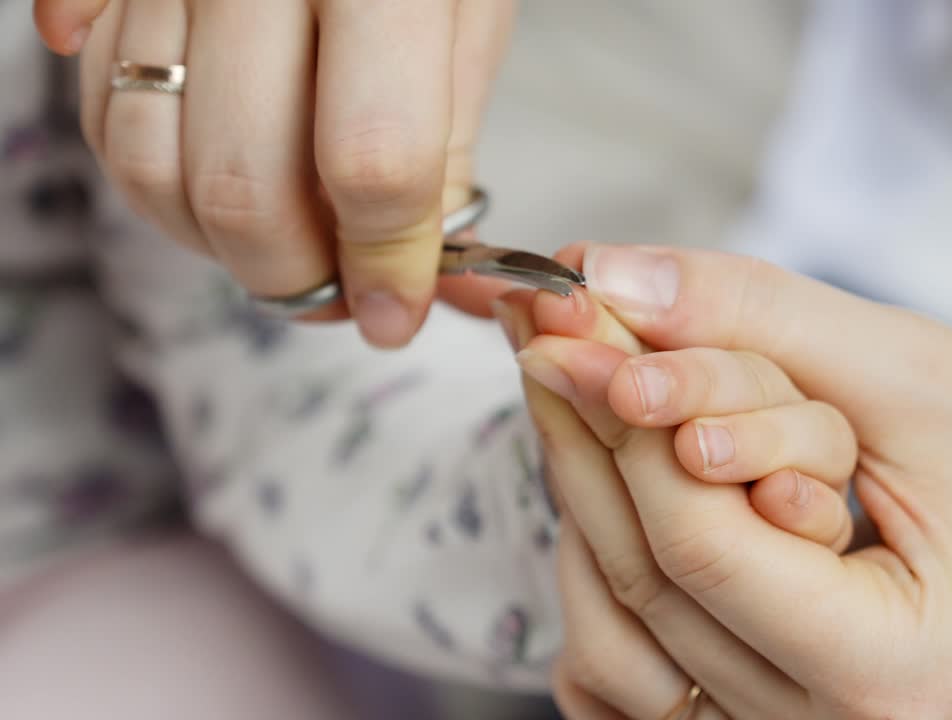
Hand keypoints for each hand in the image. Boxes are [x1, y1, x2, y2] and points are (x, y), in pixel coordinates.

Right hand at [35, 0, 513, 346]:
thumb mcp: (468, 15)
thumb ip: (438, 146)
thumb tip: (407, 275)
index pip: (372, 162)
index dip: (385, 264)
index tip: (395, 312)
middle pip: (241, 179)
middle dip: (292, 273)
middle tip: (334, 294)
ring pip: (147, 160)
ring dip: (213, 241)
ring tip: (282, 243)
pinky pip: (95, 108)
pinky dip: (152, 178)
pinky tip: (212, 177)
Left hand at [522, 244, 951, 717]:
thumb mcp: (910, 364)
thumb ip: (755, 317)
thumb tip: (615, 276)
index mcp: (893, 672)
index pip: (700, 550)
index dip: (620, 421)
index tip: (567, 314)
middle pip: (648, 581)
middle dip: (587, 434)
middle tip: (551, 321)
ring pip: (623, 626)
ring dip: (587, 493)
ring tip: (576, 377)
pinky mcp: (772, 703)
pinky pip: (638, 661)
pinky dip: (609, 562)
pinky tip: (610, 473)